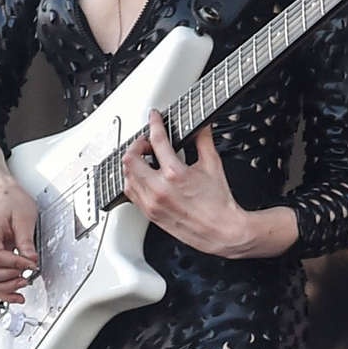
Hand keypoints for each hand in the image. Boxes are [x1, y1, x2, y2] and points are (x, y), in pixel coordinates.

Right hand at [0, 177, 37, 303]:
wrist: (2, 197)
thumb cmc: (11, 203)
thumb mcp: (24, 218)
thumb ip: (26, 241)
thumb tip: (31, 260)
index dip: (14, 264)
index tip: (30, 264)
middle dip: (8, 280)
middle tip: (26, 276)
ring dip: (3, 288)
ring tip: (22, 284)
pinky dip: (0, 291)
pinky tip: (14, 294)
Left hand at [122, 115, 253, 255]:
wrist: (221, 230)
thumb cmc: (218, 203)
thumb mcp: (213, 165)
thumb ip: (204, 141)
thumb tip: (202, 127)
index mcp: (175, 174)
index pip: (157, 140)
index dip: (154, 123)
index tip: (154, 117)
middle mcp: (159, 189)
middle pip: (131, 158)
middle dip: (137, 145)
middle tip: (146, 142)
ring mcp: (152, 203)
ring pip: (127, 177)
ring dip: (132, 164)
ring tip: (143, 159)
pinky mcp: (150, 214)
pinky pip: (130, 194)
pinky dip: (132, 181)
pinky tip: (142, 177)